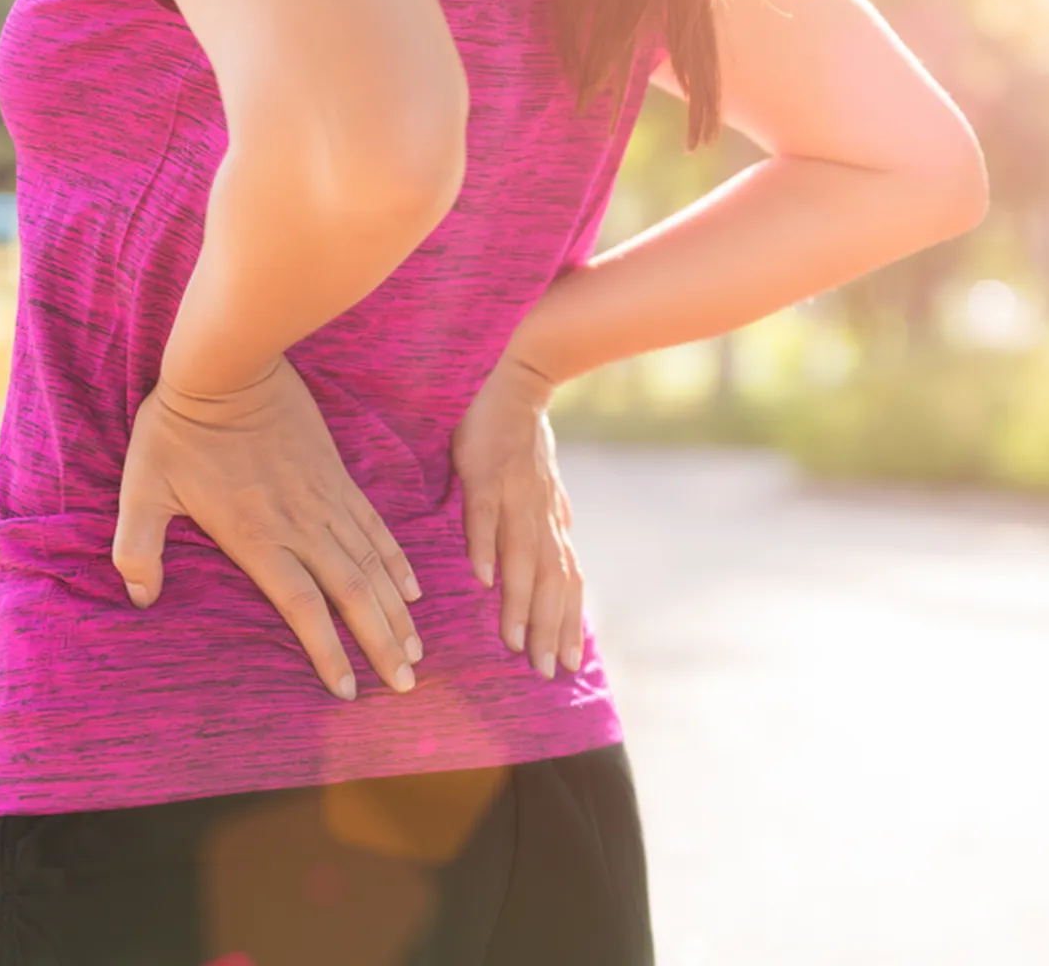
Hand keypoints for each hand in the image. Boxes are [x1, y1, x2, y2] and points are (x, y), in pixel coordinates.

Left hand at [112, 356, 423, 699]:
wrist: (230, 368)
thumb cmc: (179, 430)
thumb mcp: (142, 489)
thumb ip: (138, 547)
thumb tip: (141, 597)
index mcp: (257, 537)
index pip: (303, 607)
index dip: (328, 651)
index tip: (348, 690)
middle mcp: (301, 525)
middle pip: (353, 594)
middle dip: (382, 642)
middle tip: (405, 683)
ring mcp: (325, 501)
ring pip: (373, 566)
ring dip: (397, 611)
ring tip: (416, 648)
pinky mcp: (338, 478)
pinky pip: (376, 528)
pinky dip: (397, 561)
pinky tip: (411, 589)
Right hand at [452, 351, 582, 679]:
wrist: (514, 378)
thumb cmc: (520, 437)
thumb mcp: (540, 484)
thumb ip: (548, 519)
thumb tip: (563, 549)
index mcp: (549, 520)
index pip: (565, 582)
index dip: (566, 623)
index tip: (565, 665)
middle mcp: (539, 514)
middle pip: (549, 580)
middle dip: (547, 627)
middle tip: (543, 670)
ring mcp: (515, 494)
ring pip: (522, 555)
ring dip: (518, 599)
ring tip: (512, 639)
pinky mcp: (486, 472)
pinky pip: (486, 514)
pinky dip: (486, 546)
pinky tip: (482, 578)